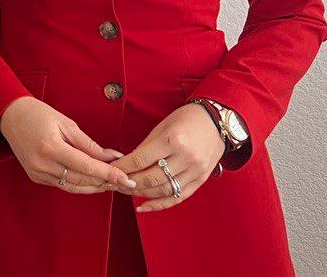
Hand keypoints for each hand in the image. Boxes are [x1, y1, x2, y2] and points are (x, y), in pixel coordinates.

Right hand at [0, 96, 135, 193]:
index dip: (108, 173)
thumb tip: (112, 157)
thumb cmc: (38, 114)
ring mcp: (37, 173)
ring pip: (72, 187)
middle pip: (81, 180)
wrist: (10, 116)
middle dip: (104, 181)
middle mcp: (42, 164)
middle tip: (123, 180)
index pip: (86, 166)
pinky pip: (62, 185)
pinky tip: (91, 180)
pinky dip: (78, 184)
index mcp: (51, 147)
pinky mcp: (35, 177)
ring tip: (111, 183)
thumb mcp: (67, 124)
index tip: (125, 178)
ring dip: (93, 186)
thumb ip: (90, 144)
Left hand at [109, 103, 224, 211]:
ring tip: (126, 191)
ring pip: (163, 190)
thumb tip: (126, 165)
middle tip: (115, 182)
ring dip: (141, 194)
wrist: (216, 122)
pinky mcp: (201, 180)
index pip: (141, 159)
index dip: (122, 168)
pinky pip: (178, 197)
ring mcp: (195, 171)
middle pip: (151, 178)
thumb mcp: (162, 127)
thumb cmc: (185, 120)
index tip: (110, 170)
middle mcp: (185, 157)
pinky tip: (143, 206)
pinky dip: (159, 205)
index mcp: (172, 140)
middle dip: (129, 183)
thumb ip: (145, 147)